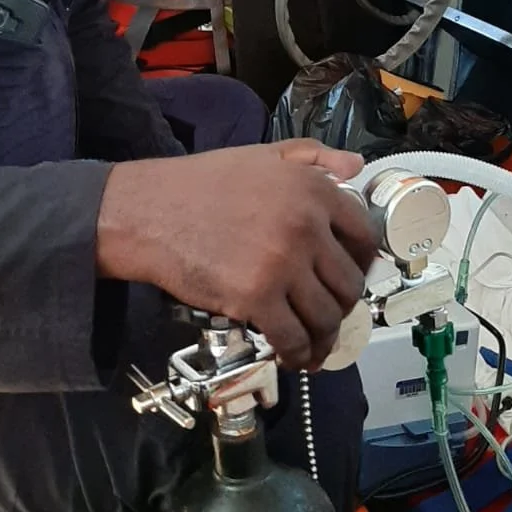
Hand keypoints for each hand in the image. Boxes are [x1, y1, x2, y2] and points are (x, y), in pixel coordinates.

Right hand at [97, 139, 377, 369]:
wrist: (147, 213)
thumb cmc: (201, 183)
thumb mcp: (262, 155)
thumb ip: (313, 156)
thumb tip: (356, 166)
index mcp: (312, 189)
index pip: (364, 236)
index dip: (363, 264)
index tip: (351, 277)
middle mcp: (305, 226)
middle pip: (349, 283)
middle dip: (343, 306)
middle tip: (329, 314)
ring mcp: (282, 264)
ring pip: (326, 316)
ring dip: (324, 337)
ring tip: (313, 343)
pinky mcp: (255, 298)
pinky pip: (293, 338)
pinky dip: (297, 354)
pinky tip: (292, 356)